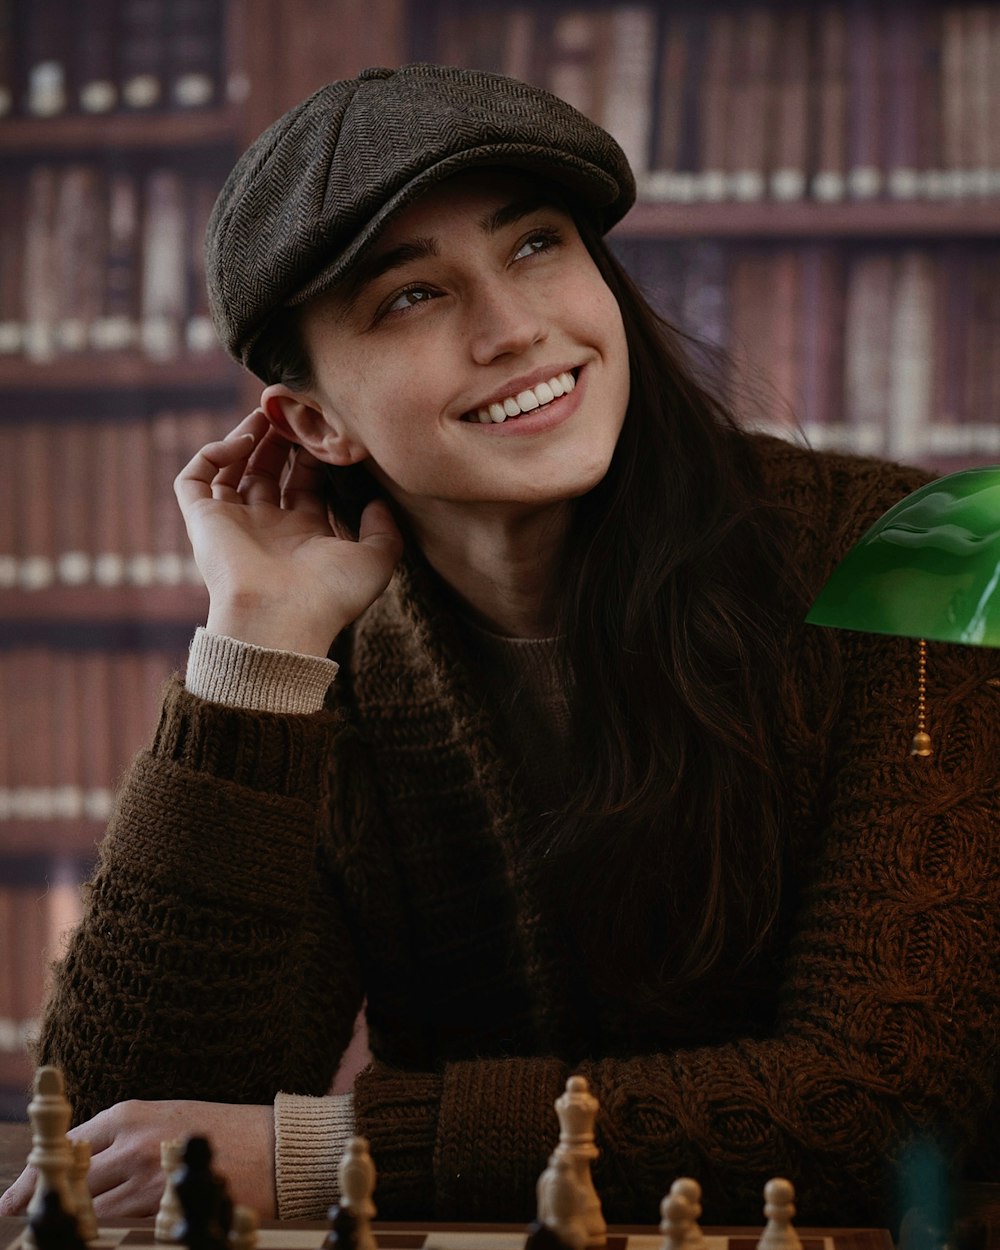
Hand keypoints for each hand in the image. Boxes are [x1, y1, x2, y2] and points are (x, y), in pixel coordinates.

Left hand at [0, 1100, 275, 1218]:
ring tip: (56, 1235)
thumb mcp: (167, 1117)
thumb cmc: (222, 1131)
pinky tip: (98, 1240)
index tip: (15, 1198)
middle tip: (19, 1221)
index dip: (35, 1177)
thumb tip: (81, 1164)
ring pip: (87, 1209)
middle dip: (39, 1204)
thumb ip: (125, 1136)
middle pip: (67, 1180)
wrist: (273, 1148)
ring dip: (70, 1224)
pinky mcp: (162, 1208)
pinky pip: (118, 1228)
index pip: (65, 1147)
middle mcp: (130, 1142)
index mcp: (130, 1114)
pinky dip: (103, 1236)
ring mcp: (144, 1177)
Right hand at [175, 409, 403, 655]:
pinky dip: (212, 454)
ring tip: (266, 412)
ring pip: (231, 469)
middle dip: (280, 440)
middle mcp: (267, 527)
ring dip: (246, 438)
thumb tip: (380, 502)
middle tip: (293, 410)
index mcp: (303, 535)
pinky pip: (194, 478)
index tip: (324, 429)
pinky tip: (241, 441)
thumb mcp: (375, 561)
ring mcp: (233, 522)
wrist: (281, 619)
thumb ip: (384, 530)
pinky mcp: (202, 520)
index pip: (304, 483)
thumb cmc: (329, 596)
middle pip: (268, 471)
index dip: (313, 455)